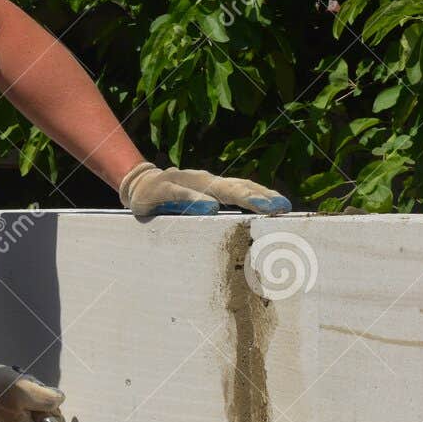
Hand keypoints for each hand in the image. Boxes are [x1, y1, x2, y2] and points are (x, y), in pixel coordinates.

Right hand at [0, 365, 64, 421]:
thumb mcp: (27, 390)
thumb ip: (49, 399)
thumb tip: (60, 401)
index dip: (53, 413)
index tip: (42, 399)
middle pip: (42, 419)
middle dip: (40, 400)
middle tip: (28, 386)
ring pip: (31, 411)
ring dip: (30, 395)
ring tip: (17, 384)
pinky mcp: (2, 418)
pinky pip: (20, 409)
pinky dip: (20, 396)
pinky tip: (11, 387)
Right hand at [119, 161, 291, 216]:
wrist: (135, 187)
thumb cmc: (171, 204)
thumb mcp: (196, 212)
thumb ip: (216, 221)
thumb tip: (245, 241)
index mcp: (214, 187)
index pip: (245, 188)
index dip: (265, 196)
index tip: (287, 208)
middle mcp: (204, 181)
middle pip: (237, 186)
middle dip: (260, 197)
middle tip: (281, 207)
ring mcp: (184, 181)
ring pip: (216, 187)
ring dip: (240, 196)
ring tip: (259, 206)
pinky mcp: (163, 188)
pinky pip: (182, 193)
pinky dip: (197, 199)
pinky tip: (211, 208)